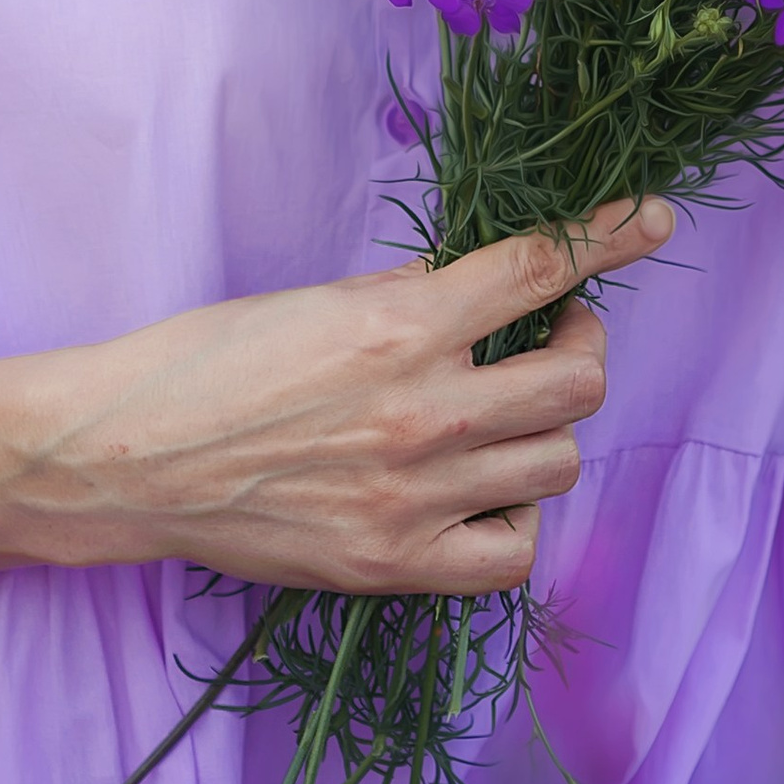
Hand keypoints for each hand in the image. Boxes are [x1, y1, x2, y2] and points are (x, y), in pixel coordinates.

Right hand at [0, 197, 669, 596]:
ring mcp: (418, 498)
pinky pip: (513, 551)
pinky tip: (485, 493)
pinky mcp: (396, 565)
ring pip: (558, 461)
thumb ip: (407, 300)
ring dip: (547, 427)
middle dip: (581, 343)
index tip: (652, 218)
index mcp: (402, 325)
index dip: (609, 238)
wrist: (130, 460)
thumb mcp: (316, 300)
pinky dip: (515, 518)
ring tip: (508, 413)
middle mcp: (426, 411)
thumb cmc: (207, 362)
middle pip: (578, 377)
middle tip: (553, 332)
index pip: (539, 268)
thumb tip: (471, 297)